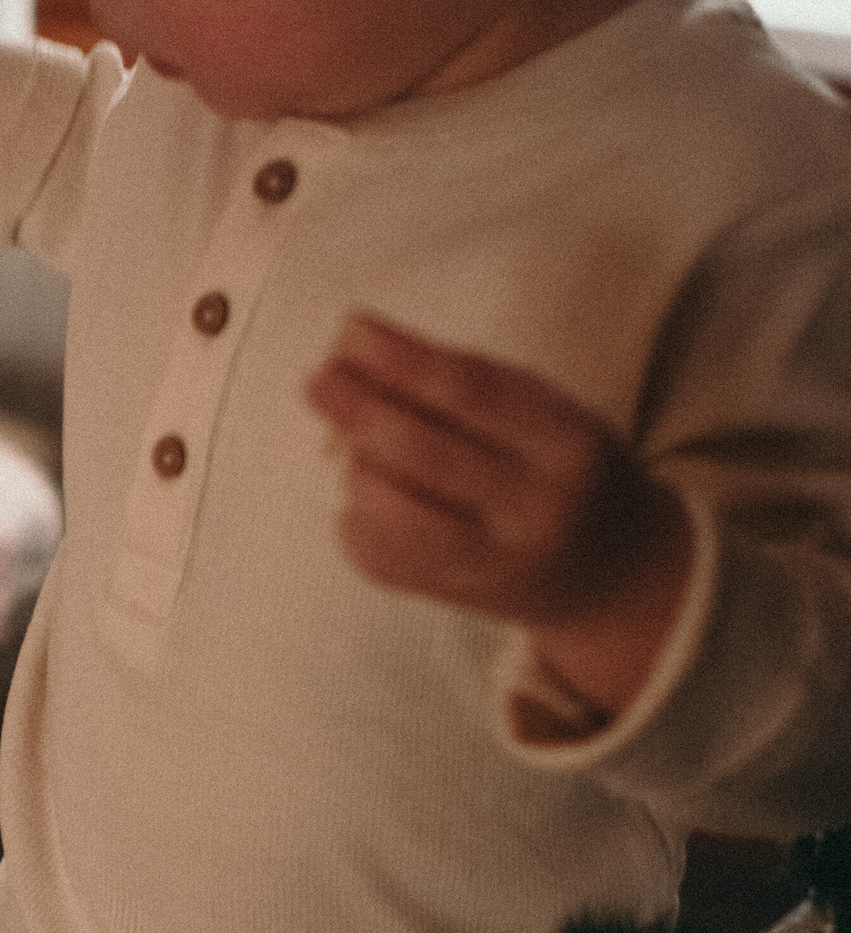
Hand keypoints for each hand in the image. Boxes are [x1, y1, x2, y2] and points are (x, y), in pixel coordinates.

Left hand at [306, 314, 693, 720]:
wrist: (611, 573)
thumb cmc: (563, 468)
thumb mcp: (543, 410)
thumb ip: (464, 379)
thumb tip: (365, 346)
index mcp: (567, 446)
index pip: (470, 394)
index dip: (402, 362)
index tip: (355, 335)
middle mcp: (534, 511)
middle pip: (421, 453)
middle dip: (358, 410)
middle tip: (320, 382)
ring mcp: (492, 564)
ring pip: (388, 508)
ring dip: (357, 466)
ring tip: (359, 446)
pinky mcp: (449, 597)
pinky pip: (375, 550)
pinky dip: (357, 512)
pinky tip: (374, 495)